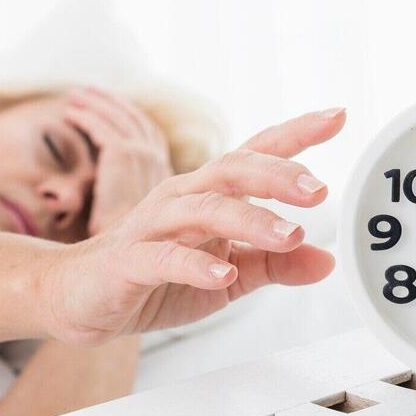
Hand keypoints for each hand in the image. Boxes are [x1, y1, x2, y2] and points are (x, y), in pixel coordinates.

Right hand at [38, 107, 345, 344]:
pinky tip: (222, 274)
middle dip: (277, 175)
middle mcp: (180, 199)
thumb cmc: (152, 280)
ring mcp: (152, 226)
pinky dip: (197, 264)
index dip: (295, 133)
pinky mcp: (129, 262)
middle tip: (319, 190)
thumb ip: (273, 263)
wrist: (78, 299)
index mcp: (205, 194)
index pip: (254, 154)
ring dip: (249, 220)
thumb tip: (326, 259)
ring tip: (288, 235)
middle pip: (231, 170)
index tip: (337, 115)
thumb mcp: (227, 275)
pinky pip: (164, 257)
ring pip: (204, 209)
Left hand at [63, 87, 173, 235]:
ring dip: (95, 103)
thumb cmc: (128, 249)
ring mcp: (143, 156)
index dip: (129, 116)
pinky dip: (86, 117)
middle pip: (134, 118)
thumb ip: (125, 200)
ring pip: (117, 117)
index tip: (110, 105)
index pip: (149, 133)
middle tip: (87, 91)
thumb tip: (106, 193)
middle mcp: (156, 160)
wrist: (131, 259)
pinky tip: (69, 113)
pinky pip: (102, 128)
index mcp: (162, 173)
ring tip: (74, 95)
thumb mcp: (133, 219)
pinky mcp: (124, 156)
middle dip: (111, 102)